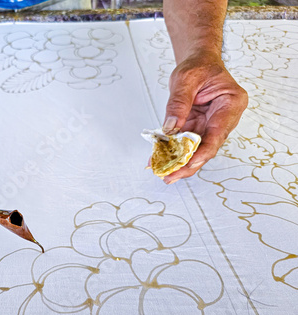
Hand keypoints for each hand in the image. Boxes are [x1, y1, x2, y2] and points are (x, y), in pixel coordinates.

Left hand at [161, 52, 247, 183]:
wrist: (197, 63)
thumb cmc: (199, 66)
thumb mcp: (186, 78)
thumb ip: (179, 102)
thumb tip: (171, 126)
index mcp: (231, 103)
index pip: (218, 133)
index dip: (203, 151)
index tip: (188, 163)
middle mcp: (224, 118)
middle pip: (207, 147)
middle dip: (188, 164)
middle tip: (170, 176)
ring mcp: (210, 125)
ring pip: (196, 149)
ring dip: (179, 162)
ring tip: (163, 173)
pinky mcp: (197, 128)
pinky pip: (185, 143)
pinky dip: (172, 152)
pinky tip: (159, 160)